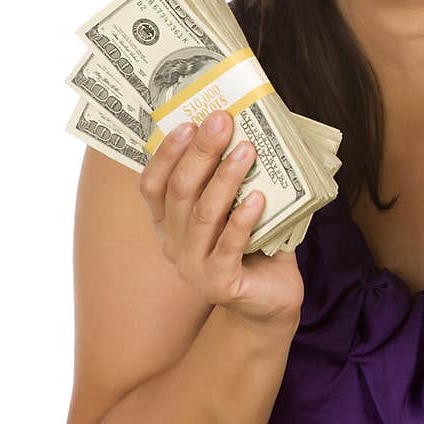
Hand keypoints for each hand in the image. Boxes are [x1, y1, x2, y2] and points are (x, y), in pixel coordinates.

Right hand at [139, 109, 304, 327]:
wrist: (270, 301)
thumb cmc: (255, 247)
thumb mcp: (237, 209)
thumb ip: (233, 179)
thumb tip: (247, 128)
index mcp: (169, 223)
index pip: (153, 184)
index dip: (167, 152)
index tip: (189, 122)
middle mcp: (173, 244)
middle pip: (179, 191)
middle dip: (200, 152)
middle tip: (222, 122)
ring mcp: (192, 267)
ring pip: (203, 214)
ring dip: (224, 178)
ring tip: (247, 150)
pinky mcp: (219, 284)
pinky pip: (228, 246)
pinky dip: (242, 219)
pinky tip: (258, 198)